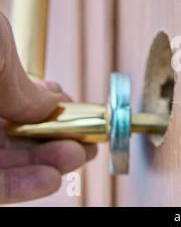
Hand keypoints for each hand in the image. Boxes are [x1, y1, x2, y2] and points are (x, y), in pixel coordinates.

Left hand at [0, 12, 96, 203]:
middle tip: (86, 143)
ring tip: (77, 157)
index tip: (76, 113)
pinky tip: (51, 177)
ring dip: (45, 165)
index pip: (13, 101)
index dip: (49, 109)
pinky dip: (20, 187)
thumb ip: (23, 82)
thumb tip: (49, 102)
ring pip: (3, 164)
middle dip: (55, 141)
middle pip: (14, 136)